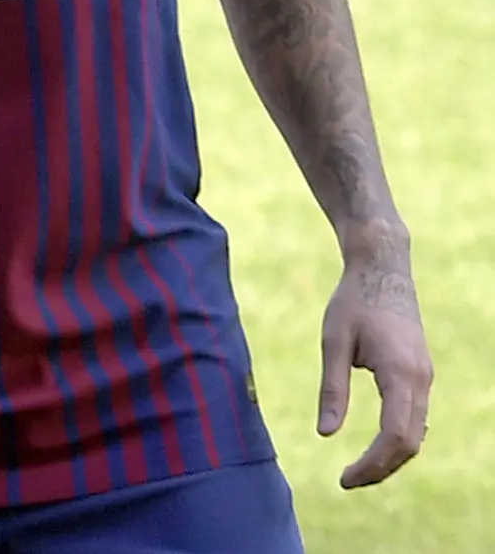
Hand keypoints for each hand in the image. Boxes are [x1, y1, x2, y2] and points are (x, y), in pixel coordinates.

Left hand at [320, 252, 430, 487]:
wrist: (383, 270)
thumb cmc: (353, 302)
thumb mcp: (333, 342)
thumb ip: (331, 388)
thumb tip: (326, 434)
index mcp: (400, 374)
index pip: (394, 436)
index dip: (372, 464)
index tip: (344, 479)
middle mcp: (421, 380)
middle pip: (411, 443)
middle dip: (382, 468)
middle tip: (347, 481)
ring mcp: (425, 377)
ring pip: (417, 433)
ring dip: (392, 457)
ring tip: (358, 471)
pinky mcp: (421, 373)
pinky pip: (416, 417)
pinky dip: (400, 439)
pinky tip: (377, 448)